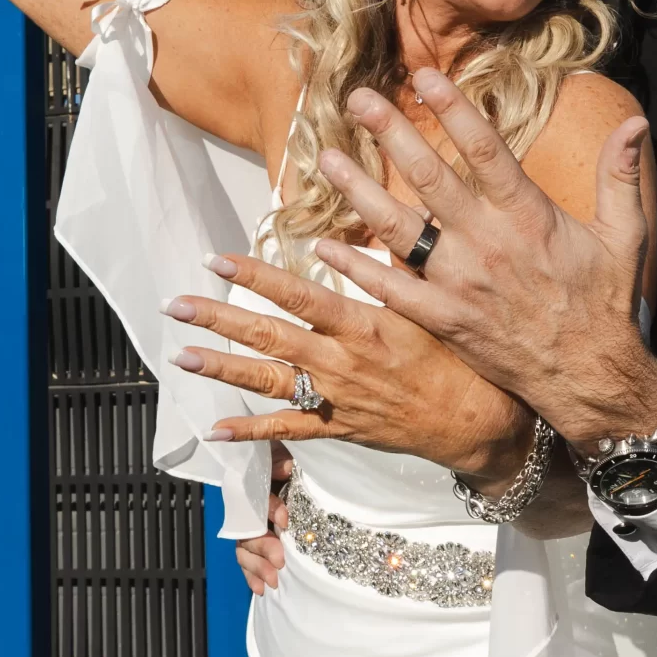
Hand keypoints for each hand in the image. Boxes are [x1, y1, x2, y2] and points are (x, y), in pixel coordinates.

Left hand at [167, 251, 536, 486]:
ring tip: (182, 358)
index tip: (217, 261)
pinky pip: (288, 429)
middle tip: (177, 305)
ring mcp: (336, 397)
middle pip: (268, 337)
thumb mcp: (430, 303)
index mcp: (362, 326)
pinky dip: (251, 431)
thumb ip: (394, 266)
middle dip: (219, 319)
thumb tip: (371, 225)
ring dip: (222, 369)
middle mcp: (341, 362)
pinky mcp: (339, 426)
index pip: (297, 295)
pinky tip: (216, 429)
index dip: (254, 277)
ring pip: (268, 382)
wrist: (478, 421)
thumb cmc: (460, 356)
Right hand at [238, 447, 293, 592]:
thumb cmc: (284, 463)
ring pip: (244, 548)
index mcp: (255, 485)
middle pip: (248, 529)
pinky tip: (260, 589)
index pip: (257, 498)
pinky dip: (252, 576)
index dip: (270, 509)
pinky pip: (247, 560)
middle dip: (263, 547)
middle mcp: (248, 508)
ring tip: (273, 581)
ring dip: (257, 566)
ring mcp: (249, 527)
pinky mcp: (254, 543)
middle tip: (280, 561)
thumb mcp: (283, 457)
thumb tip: (287, 468)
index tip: (285, 520)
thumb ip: (282, 462)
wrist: (286, 473)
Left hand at [311, 69, 656, 446]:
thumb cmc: (604, 302)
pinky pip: (392, 288)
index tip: (426, 76)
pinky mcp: (443, 318)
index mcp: (529, 216)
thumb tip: (637, 122)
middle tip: (359, 98)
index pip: (486, 150)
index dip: (455, 110)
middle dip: (391, 134)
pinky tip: (324, 247)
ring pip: (400, 227)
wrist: (588, 376)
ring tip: (326, 157)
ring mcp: (460, 282)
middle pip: (430, 178)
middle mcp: (488, 243)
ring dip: (358, 190)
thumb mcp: (624, 235)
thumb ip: (620, 175)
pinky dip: (356, 268)